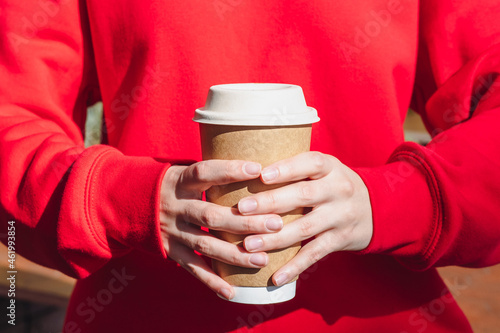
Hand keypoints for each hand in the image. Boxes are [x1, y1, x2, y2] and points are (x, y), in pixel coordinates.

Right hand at [159, 160, 283, 299]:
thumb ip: (213, 173)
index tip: (258, 169)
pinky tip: (232, 292)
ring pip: (205, 244)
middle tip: (276, 224)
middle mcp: (176, 206)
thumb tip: (258, 166)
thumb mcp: (185, 172)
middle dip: (245, 222)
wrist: (130, 202)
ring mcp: (172, 231)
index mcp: (181, 181)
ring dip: (235, 254)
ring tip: (263, 260)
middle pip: (212, 216)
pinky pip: (193, 268)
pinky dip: (212, 281)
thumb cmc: (174, 185)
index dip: (230, 170)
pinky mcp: (170, 251)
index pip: (205, 172)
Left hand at [237, 152, 372, 286]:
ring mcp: (341, 216)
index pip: (310, 163)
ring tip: (249, 244)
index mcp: (330, 167)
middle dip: (270, 203)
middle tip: (242, 209)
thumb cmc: (333, 184)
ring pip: (305, 228)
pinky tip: (276, 277)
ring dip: (275, 238)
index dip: (287, 169)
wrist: (376, 208)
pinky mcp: (341, 239)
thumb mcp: (323, 169)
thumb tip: (248, 171)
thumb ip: (296, 169)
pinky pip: (315, 253)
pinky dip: (295, 266)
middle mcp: (338, 189)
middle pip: (303, 196)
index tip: (262, 175)